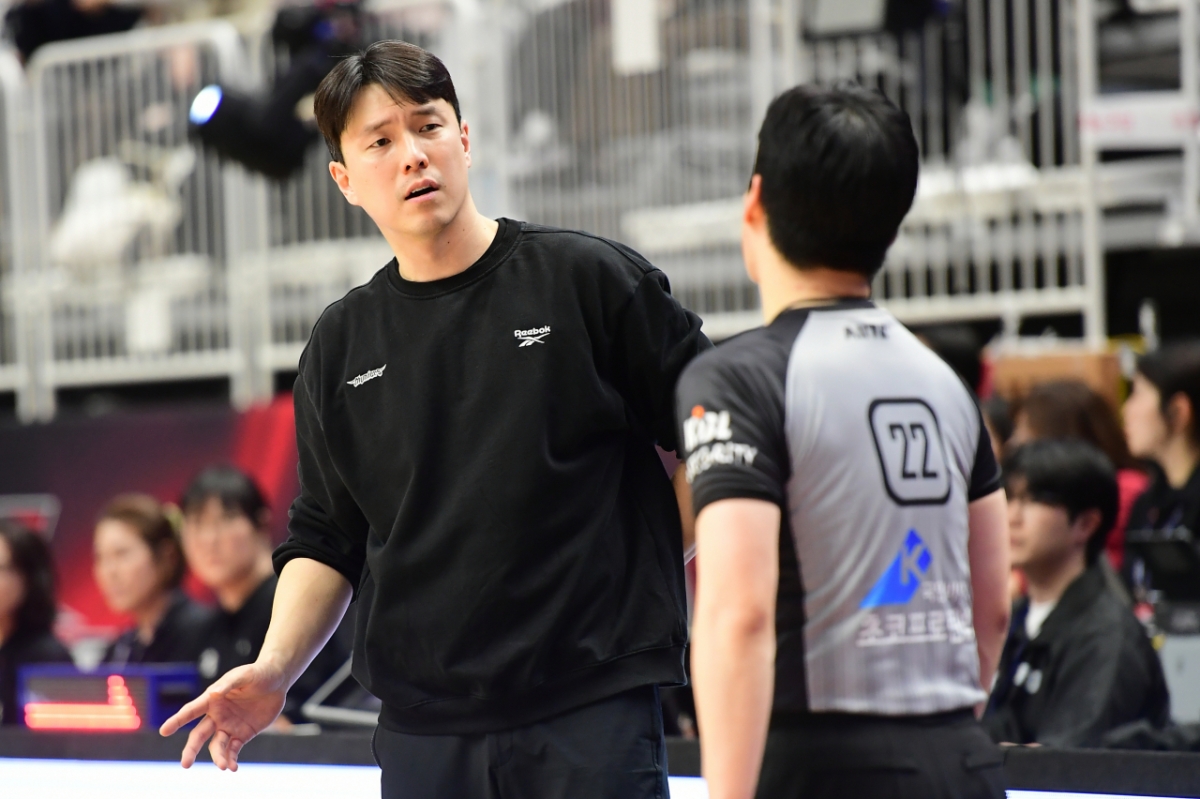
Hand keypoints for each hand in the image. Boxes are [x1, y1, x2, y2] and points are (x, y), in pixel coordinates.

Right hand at [159, 661, 288, 770]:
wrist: (278, 681)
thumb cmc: (257, 673)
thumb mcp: (244, 675)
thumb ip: (229, 684)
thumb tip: (213, 693)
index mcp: (212, 699)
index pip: (191, 711)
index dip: (177, 720)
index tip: (164, 731)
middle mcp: (217, 715)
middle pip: (199, 735)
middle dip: (191, 749)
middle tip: (185, 764)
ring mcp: (229, 726)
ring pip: (217, 746)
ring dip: (218, 757)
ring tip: (223, 766)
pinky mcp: (242, 734)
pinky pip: (233, 750)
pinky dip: (231, 760)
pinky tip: (232, 767)